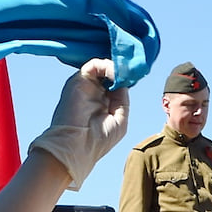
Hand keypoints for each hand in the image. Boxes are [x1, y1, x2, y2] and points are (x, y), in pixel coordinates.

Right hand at [27, 58, 129, 189]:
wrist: (75, 147)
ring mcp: (86, 87)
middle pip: (110, 74)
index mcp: (103, 104)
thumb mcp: (120, 120)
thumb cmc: (97, 140)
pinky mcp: (78, 81)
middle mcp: (94, 93)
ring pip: (103, 67)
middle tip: (131, 71)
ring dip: (116, 68)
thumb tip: (123, 82)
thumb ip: (123, 100)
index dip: (126, 80)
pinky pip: (93, 65)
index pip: (116, 85)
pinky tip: (114, 75)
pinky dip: (106, 66)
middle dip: (123, 71)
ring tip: (123, 75)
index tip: (135, 78)